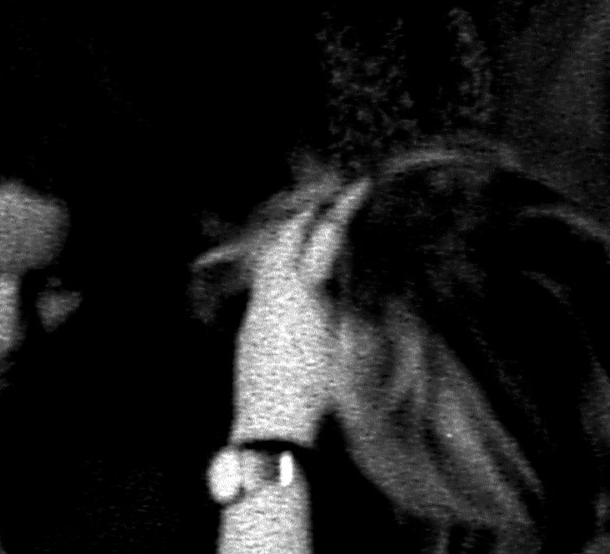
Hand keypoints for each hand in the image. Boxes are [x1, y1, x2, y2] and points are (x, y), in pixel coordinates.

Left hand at [229, 182, 362, 447]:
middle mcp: (274, 291)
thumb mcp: (343, 338)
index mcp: (301, 288)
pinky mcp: (248, 328)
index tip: (360, 185)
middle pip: (289, 236)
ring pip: (270, 256)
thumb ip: (342, 297)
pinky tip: (289, 270)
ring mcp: (256, 309)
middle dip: (311, 212)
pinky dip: (279, 261)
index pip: (325, 235)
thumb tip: (341, 271)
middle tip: (332, 197)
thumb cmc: (315, 387)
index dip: (345, 207)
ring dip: (291, 235)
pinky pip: (263, 279)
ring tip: (309, 224)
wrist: (270, 424)